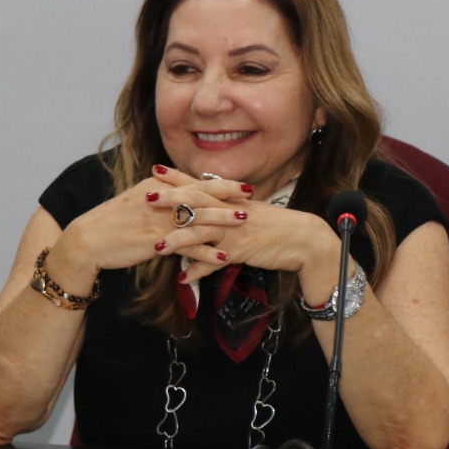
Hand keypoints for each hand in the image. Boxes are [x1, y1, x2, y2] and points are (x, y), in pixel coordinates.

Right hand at [46, 166, 244, 289]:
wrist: (88, 240)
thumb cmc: (112, 222)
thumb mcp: (136, 200)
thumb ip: (160, 195)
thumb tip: (179, 191)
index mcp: (155, 186)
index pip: (193, 182)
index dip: (218, 183)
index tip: (240, 184)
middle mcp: (159, 199)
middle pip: (199, 194)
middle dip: (227, 195)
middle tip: (251, 195)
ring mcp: (158, 220)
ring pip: (197, 217)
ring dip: (222, 219)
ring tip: (244, 220)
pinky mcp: (156, 242)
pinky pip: (187, 246)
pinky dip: (207, 251)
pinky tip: (223, 255)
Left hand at [147, 168, 339, 287]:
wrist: (303, 239)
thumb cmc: (276, 226)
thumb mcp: (251, 212)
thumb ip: (228, 210)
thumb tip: (210, 208)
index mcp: (231, 200)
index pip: (199, 185)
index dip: (177, 177)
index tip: (155, 170)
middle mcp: (230, 212)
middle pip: (195, 203)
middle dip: (170, 200)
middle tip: (146, 197)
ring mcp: (233, 231)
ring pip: (200, 233)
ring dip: (177, 240)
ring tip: (156, 248)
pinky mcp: (239, 251)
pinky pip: (213, 262)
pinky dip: (198, 271)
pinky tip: (183, 279)